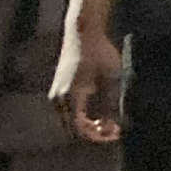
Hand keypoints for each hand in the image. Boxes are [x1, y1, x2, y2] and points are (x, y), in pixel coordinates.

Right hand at [50, 26, 123, 143]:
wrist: (83, 34)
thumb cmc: (100, 53)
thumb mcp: (112, 79)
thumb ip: (111, 104)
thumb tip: (112, 127)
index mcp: (70, 97)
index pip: (80, 129)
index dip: (98, 137)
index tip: (115, 135)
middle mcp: (58, 100)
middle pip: (73, 130)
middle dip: (94, 133)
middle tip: (115, 131)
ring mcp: (55, 96)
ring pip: (69, 123)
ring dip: (88, 126)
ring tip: (110, 123)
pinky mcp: (58, 92)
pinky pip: (68, 114)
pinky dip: (82, 118)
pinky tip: (99, 114)